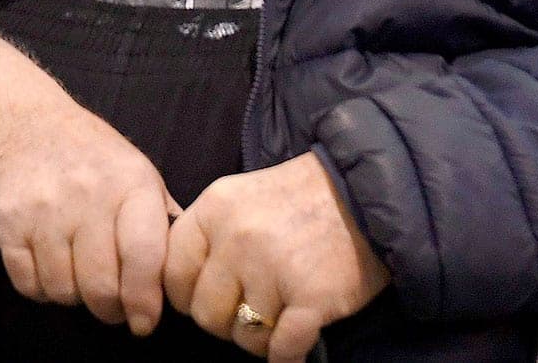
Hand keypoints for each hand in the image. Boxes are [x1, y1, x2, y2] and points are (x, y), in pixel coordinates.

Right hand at [0, 111, 175, 335]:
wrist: (29, 129)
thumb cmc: (96, 161)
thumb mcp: (141, 176)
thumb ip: (163, 224)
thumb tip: (184, 276)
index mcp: (130, 184)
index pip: (143, 256)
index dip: (145, 300)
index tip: (145, 321)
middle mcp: (86, 195)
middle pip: (101, 286)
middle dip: (110, 309)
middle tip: (112, 304)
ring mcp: (43, 210)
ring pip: (64, 291)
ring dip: (75, 296)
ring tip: (79, 274)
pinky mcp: (9, 224)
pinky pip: (29, 285)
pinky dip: (42, 289)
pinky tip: (51, 265)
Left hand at [164, 154, 389, 360]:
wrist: (363, 191)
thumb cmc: (297, 198)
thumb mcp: (238, 198)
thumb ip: (208, 237)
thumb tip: (180, 287)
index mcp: (213, 210)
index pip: (173, 274)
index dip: (187, 296)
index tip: (206, 299)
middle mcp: (238, 238)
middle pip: (206, 314)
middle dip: (225, 322)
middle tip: (249, 311)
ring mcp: (274, 269)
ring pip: (244, 336)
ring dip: (260, 338)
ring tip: (277, 319)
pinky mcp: (312, 298)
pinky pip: (282, 350)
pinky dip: (287, 356)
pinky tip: (293, 348)